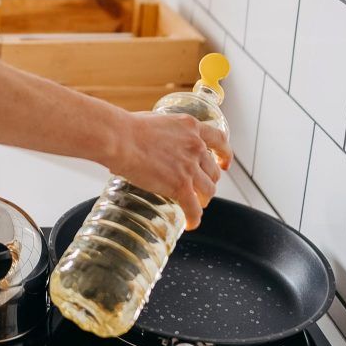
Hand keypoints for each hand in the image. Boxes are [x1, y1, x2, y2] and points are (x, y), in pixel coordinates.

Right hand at [107, 112, 231, 229]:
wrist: (120, 139)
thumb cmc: (127, 128)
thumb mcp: (155, 121)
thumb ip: (164, 134)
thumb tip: (150, 144)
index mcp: (190, 127)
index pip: (219, 140)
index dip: (225, 154)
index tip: (224, 163)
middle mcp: (195, 146)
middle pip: (213, 170)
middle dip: (208, 181)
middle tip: (199, 189)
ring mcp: (189, 166)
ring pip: (209, 190)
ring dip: (203, 199)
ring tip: (195, 205)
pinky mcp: (180, 185)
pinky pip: (194, 208)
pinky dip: (194, 218)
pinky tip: (189, 224)